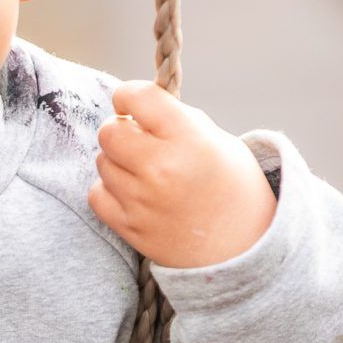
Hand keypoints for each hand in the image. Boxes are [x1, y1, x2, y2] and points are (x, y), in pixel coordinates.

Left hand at [87, 81, 276, 268]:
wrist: (245, 246)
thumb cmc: (232, 185)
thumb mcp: (217, 139)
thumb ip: (174, 118)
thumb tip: (133, 104)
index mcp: (188, 139)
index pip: (135, 96)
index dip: (129, 96)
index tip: (133, 105)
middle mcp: (162, 169)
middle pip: (109, 131)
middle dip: (121, 130)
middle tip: (138, 139)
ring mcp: (143, 201)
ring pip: (102, 162)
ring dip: (118, 161)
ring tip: (146, 171)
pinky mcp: (131, 228)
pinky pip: (97, 194)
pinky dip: (110, 190)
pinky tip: (134, 192)